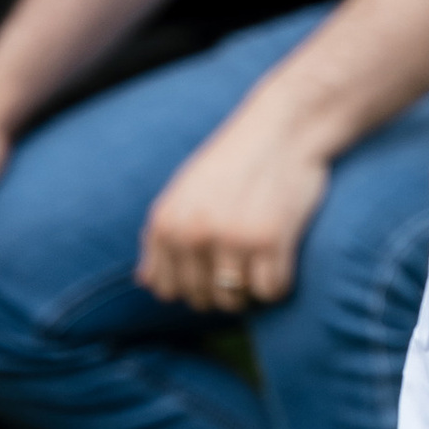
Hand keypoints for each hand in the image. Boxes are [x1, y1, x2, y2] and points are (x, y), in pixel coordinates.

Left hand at [137, 96, 330, 314]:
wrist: (284, 127)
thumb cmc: (235, 160)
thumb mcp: (185, 191)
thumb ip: (163, 235)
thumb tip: (143, 282)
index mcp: (166, 223)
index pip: (166, 289)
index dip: (191, 284)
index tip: (212, 267)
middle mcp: (191, 234)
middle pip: (201, 299)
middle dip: (222, 290)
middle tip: (243, 260)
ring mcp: (230, 239)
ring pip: (234, 301)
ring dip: (250, 291)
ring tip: (260, 261)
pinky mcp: (269, 241)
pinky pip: (270, 292)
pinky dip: (278, 283)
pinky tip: (281, 256)